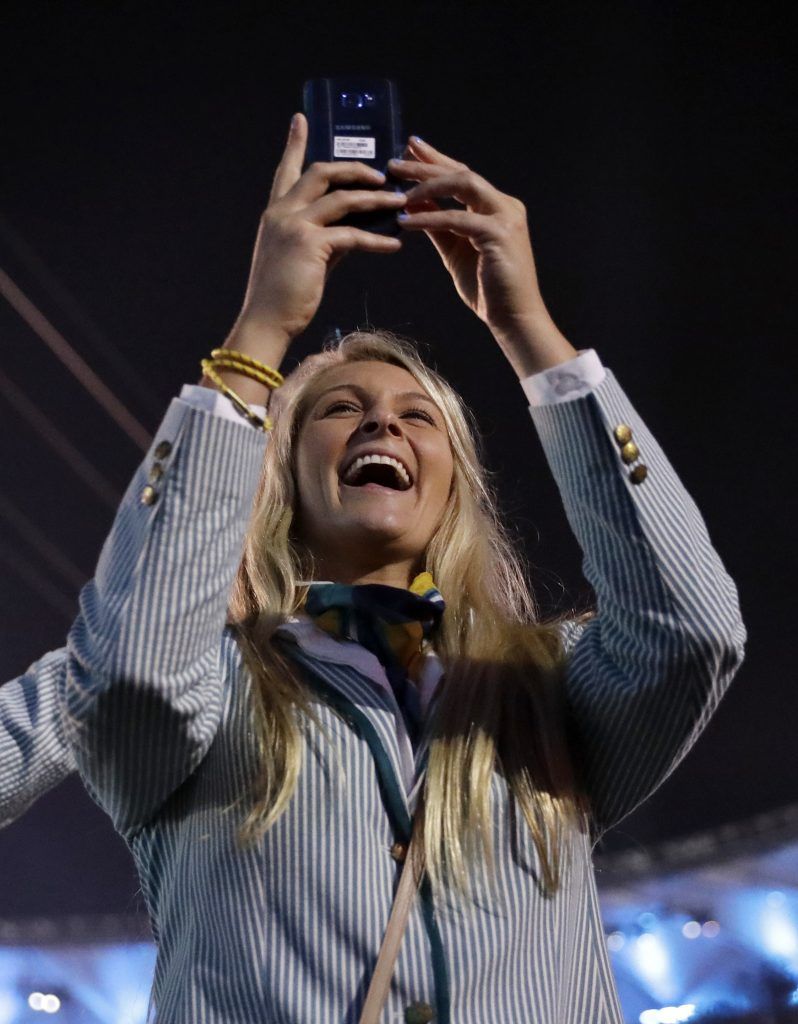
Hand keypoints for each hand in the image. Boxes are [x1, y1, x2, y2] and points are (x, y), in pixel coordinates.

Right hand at [230, 113, 407, 353]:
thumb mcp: (304, 261)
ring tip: (400, 203)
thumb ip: (325, 239)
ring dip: (375, 199)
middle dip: (354, 169)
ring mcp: (293, 226)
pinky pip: (352, 234)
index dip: (294, 144)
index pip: (286, 170)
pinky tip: (394, 244)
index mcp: (275, 214)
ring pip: (342, 198)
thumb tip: (354, 231)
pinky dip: (377, 239)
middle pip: (321, 173)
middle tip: (381, 174)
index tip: (300, 119)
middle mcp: (281, 213)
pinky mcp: (309, 245)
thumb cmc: (283, 298)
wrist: (265, 323)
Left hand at [389, 138, 575, 372]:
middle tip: (396, 161)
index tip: (410, 148)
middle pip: (461, 173)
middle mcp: (505, 205)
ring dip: (428, 185)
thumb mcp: (455, 250)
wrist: (513, 318)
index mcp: (497, 207)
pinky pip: (458, 218)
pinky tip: (407, 222)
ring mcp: (505, 217)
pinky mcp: (500, 234)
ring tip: (398, 191)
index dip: (435, 160)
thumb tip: (412, 203)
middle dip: (427, 165)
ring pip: (463, 185)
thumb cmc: (487, 289)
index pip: (463, 175)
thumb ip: (438, 225)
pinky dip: (430, 218)